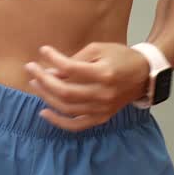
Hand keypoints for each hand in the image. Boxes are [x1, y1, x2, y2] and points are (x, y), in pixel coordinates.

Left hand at [25, 43, 149, 132]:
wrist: (143, 75)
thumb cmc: (120, 57)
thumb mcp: (99, 49)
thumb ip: (76, 59)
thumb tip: (52, 70)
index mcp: (104, 74)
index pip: (71, 69)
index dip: (54, 59)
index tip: (43, 50)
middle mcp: (103, 94)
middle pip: (65, 92)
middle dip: (43, 80)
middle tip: (30, 68)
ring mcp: (102, 109)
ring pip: (67, 108)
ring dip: (46, 97)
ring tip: (34, 84)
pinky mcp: (101, 118)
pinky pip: (77, 125)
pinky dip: (59, 121)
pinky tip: (44, 112)